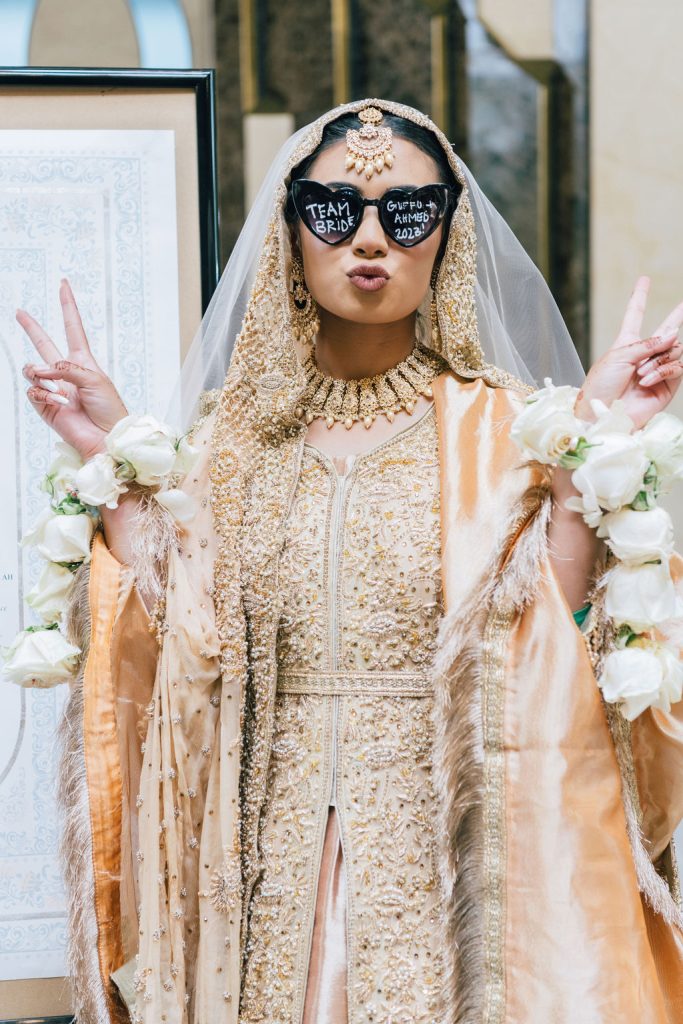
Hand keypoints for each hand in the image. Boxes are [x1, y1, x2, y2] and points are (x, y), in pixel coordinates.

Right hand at [19, 279, 128, 460]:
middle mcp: (66, 373)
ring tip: (56, 388)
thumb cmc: (109, 409)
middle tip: (19, 312)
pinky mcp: (45, 405)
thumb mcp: (94, 380)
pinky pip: (33, 391)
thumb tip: (41, 369)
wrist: (106, 438)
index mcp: (83, 362)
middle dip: (31, 328)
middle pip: (44, 344)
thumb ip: (67, 367)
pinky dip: (43, 394)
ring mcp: (54, 388)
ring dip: (40, 374)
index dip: (68, 307)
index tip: (63, 285)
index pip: (73, 328)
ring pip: (32, 369)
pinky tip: (57, 402)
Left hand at [575, 276, 682, 428]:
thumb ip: (645, 344)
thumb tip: (672, 335)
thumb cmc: (601, 386)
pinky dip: (663, 371)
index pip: (635, 315)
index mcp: (626, 344)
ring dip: (658, 360)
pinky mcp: (667, 386)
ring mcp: (657, 370)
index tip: (644, 280)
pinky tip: (647, 380)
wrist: (603, 413)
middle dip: (677, 316)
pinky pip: (677, 368)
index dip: (640, 297)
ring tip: (641, 375)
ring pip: (674, 350)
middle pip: (667, 331)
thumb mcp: (617, 357)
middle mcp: (644, 355)